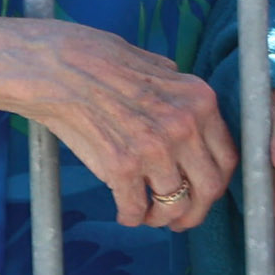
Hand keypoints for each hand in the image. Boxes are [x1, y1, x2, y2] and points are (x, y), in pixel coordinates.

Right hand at [21, 19, 240, 233]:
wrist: (48, 66)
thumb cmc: (90, 57)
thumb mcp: (150, 62)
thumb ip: (172, 87)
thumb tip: (179, 100)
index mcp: (199, 101)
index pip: (226, 157)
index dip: (215, 183)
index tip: (202, 193)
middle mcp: (185, 126)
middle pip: (208, 187)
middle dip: (196, 210)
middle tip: (181, 218)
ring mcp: (154, 148)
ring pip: (173, 203)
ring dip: (162, 217)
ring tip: (149, 218)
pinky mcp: (120, 166)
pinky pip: (135, 205)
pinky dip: (132, 216)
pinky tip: (125, 215)